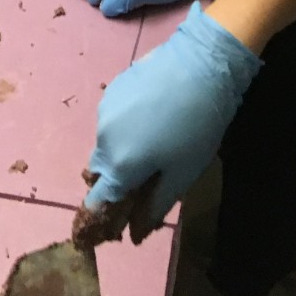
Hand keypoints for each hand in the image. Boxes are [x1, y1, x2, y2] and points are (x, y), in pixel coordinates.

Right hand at [85, 2, 261, 229]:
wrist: (199, 64)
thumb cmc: (196, 126)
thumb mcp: (183, 174)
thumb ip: (154, 206)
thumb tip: (135, 232)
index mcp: (118, 165)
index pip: (96, 202)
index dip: (103, 215)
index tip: (118, 219)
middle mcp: (102, 137)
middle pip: (100, 171)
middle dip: (116, 180)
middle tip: (147, 177)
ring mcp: (105, 109)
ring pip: (106, 142)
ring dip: (121, 151)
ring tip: (154, 142)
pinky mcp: (112, 87)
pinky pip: (112, 119)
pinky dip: (125, 127)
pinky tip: (151, 118)